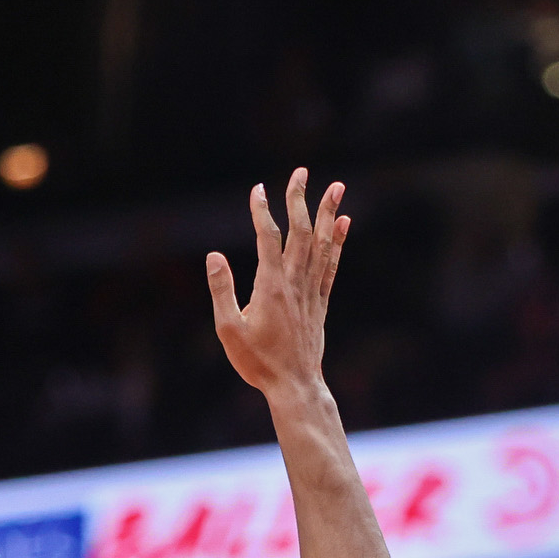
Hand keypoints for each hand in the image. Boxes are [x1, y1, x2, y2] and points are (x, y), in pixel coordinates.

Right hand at [207, 168, 348, 398]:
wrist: (295, 385)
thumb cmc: (257, 362)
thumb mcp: (229, 329)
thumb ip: (222, 290)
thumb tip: (214, 256)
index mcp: (270, 286)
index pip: (267, 238)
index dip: (261, 211)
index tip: (258, 189)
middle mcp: (294, 283)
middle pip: (300, 232)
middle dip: (300, 199)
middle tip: (302, 172)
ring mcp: (311, 291)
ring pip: (322, 244)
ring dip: (328, 213)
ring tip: (336, 186)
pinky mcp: (320, 302)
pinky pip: (331, 265)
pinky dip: (338, 242)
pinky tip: (343, 223)